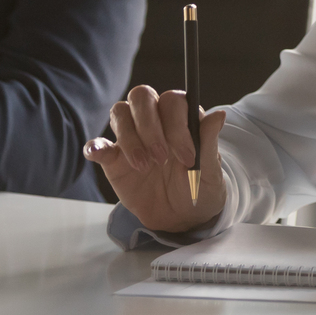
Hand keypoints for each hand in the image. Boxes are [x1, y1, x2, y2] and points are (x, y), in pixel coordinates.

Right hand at [84, 85, 227, 232]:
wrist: (182, 217)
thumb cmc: (199, 186)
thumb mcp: (210, 169)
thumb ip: (210, 141)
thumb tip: (219, 114)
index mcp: (180, 117)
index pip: (173, 101)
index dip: (177, 125)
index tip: (187, 156)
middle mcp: (154, 120)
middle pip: (142, 97)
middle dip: (150, 127)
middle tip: (161, 159)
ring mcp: (131, 136)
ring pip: (120, 113)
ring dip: (130, 139)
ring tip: (145, 168)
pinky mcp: (113, 158)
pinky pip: (98, 144)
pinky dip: (95, 146)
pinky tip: (98, 153)